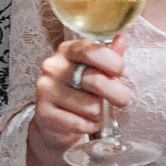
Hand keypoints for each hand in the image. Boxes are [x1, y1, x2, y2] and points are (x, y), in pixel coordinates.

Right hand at [32, 34, 132, 160]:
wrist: (54, 122)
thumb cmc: (80, 92)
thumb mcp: (94, 70)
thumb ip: (108, 56)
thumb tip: (121, 39)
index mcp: (67, 51)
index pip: (92, 50)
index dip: (113, 63)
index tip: (121, 72)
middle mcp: (53, 67)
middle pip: (96, 80)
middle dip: (117, 94)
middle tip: (121, 99)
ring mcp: (46, 90)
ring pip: (91, 107)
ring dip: (98, 114)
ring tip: (92, 112)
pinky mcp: (44, 114)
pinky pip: (81, 124)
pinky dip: (88, 126)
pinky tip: (83, 123)